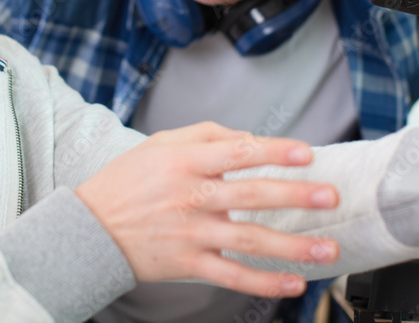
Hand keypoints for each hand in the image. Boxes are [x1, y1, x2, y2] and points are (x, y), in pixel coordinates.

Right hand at [74, 121, 339, 297]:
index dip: (275, 151)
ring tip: (326, 248)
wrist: (87, 229)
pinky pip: (231, 275)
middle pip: (251, 195)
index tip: (308, 153)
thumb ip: (206, 135)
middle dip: (295, 195)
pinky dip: (263, 282)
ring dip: (291, 246)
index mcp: (185, 161)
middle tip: (330, 196)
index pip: (238, 152)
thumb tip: (249, 138)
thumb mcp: (159, 144)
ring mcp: (190, 233)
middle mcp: (191, 196)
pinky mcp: (186, 264)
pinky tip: (292, 283)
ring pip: (248, 240)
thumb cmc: (127, 181)